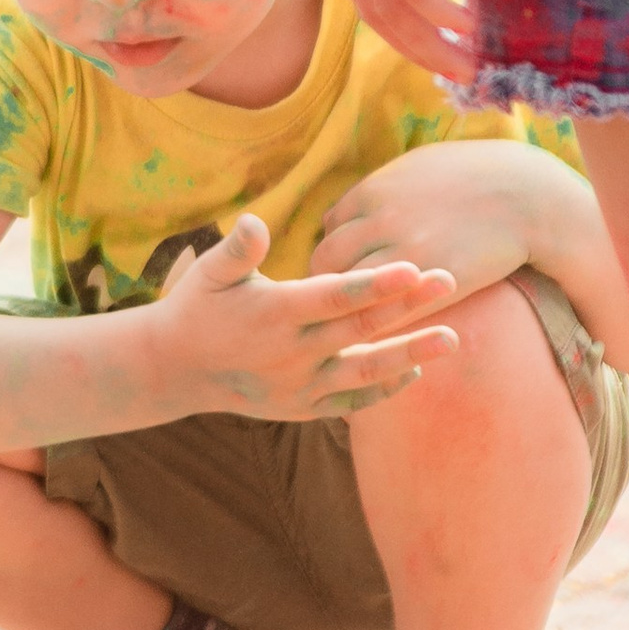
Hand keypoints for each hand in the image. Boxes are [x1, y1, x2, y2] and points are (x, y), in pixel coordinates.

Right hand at [149, 210, 460, 422]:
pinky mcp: (302, 408)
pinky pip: (352, 403)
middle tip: (450, 281)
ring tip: (453, 338)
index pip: (333, 295)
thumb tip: (256, 221)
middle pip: (360, 328)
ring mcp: (299, 385)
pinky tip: (416, 371)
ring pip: (365, 371)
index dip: (375, 283)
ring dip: (410, 354)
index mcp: (272, 312)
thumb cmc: (198, 307)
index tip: (415, 268)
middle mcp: (290, 352)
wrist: (176, 369)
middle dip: (407, 306)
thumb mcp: (208, 272)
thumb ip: (238, 249)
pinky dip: (384, 390)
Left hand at [312, 142, 551, 303]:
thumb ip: (382, 189)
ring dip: (355, 305)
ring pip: (352, 290)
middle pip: (327, 261)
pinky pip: (388, 312)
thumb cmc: (476, 178)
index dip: (338, 250)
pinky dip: (383, 322)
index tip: (349, 266)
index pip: (331, 229)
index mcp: (371, 192)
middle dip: (332, 281)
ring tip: (367, 319)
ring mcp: (403, 253)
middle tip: (346, 301)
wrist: (527, 194)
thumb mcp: (416, 168)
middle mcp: (377, 221)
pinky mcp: (431, 282)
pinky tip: (393, 331)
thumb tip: (358, 206)